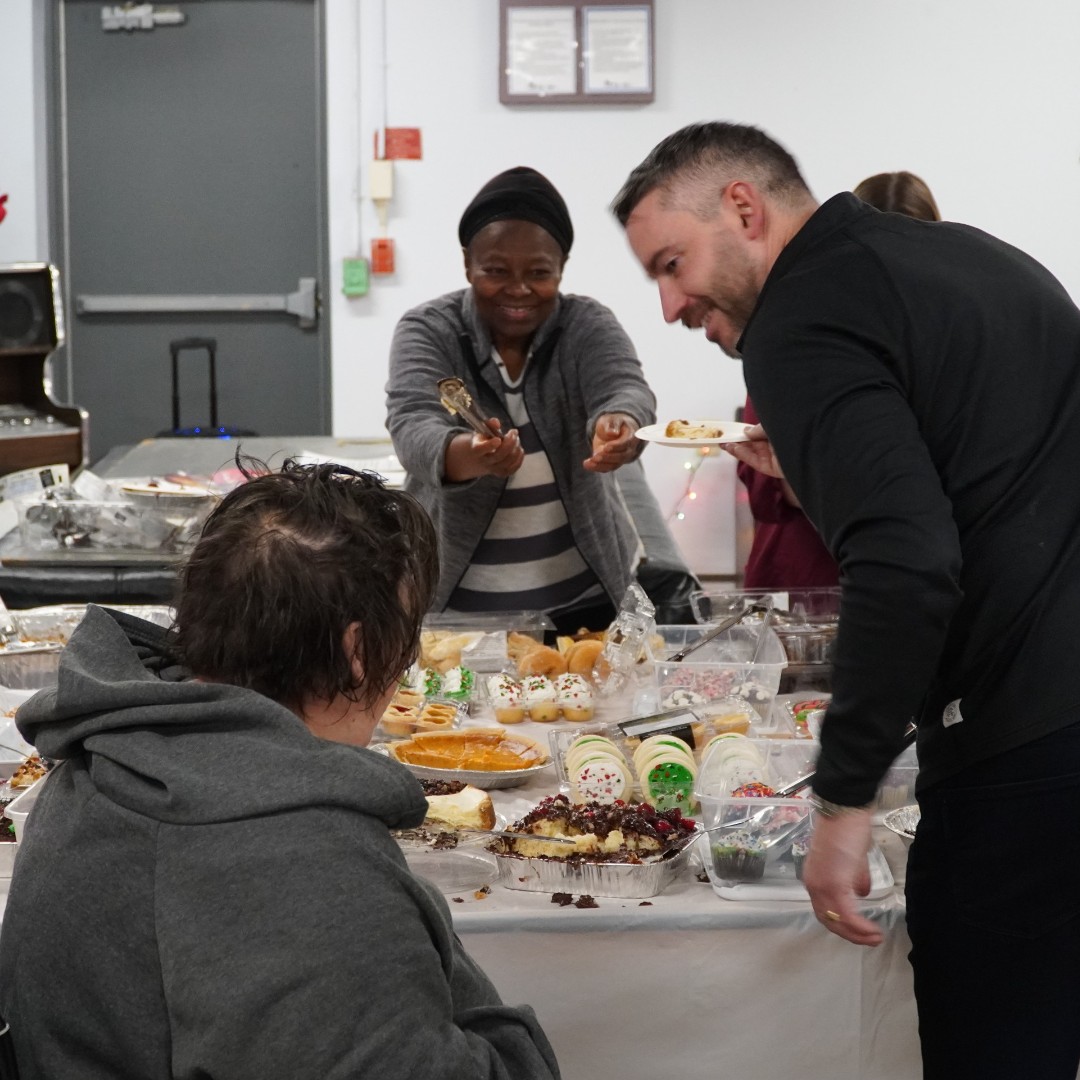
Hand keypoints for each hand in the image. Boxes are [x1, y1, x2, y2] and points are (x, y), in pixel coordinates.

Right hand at [444, 418, 523, 480]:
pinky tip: (519, 449)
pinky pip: (513, 468)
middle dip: (510, 442)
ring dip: (516, 448)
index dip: (490, 445)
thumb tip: (496, 422)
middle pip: (498, 456)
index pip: (481, 449)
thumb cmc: (482, 441)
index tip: (498, 439)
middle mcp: (484, 461)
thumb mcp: (482, 431)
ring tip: (516, 439)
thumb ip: (489, 425)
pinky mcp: (502, 473)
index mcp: (476, 450)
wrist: (477, 458)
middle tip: (514, 432)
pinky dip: (519, 458)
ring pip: (508, 462)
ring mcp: (493, 469)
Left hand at [583, 413, 639, 472]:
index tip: (605, 447)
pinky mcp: (614, 463)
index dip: (616, 446)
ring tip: (589, 462)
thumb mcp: (612, 419)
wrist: (613, 431)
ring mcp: (622, 458)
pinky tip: (587, 465)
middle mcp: (630, 449)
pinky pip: (607, 468)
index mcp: (632, 436)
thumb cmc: (614, 423)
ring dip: (601, 465)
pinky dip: (597, 468)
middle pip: (622, 457)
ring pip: (614, 465)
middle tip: (595, 456)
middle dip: (608, 457)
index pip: (626, 443)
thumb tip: (612, 433)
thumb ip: (613, 425)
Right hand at [724, 424, 801, 506]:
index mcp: (780, 433)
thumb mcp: (774, 425)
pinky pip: (755, 461)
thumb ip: (759, 429)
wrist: (813, 447)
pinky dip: (742, 455)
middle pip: (754, 443)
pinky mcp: (772, 469)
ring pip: (752, 452)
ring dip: (737, 447)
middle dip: (738, 440)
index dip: (746, 431)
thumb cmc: (796, 430)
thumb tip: (746, 431)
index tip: (732, 429)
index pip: (760, 433)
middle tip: (722, 437)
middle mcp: (777, 445)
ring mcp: (775, 458)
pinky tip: (732, 448)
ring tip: (722, 442)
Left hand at [802, 809, 882, 946]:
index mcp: (814, 879)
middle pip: (828, 920)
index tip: (859, 932)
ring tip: (876, 938)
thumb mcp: (851, 860)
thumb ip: (855, 879)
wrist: (844, 811)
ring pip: (837, 921)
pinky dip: (861, 927)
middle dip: (850, 935)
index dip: (841, 925)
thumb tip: (862, 894)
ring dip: (857, 935)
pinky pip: (848, 915)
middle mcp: (813, 885)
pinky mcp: (834, 885)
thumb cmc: (848, 831)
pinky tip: (874, 930)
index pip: (824, 911)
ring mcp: (822, 886)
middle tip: (870, 940)